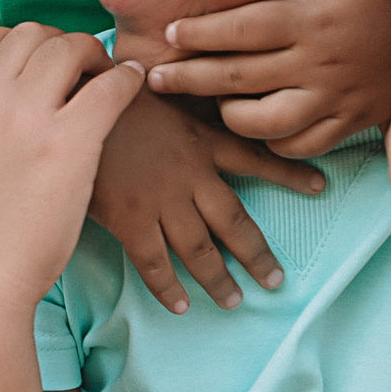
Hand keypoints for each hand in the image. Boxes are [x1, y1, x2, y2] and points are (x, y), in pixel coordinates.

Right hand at [0, 24, 145, 313]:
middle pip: (34, 34)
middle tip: (84, 70)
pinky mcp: (71, 140)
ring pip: (72, 48)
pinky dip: (127, 80)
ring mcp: (30, 115)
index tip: (41, 64)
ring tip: (108, 79)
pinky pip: (111, 85)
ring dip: (95, 57)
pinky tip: (133, 90)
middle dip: (63, 45)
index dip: (21, 43)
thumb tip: (14, 108)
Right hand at [88, 88, 322, 312]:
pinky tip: (180, 305)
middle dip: (257, 253)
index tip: (320, 186)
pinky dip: (167, 288)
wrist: (70, 104)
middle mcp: (190, 174)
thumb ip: (182, 98)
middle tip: (274, 280)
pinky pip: (154, 263)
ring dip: (218, 279)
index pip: (254, 157)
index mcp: (199, 140)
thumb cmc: (108, 92)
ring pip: (200, 250)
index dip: (289, 173)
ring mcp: (161, 199)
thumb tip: (197, 88)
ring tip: (233, 300)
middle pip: (234, 220)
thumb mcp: (157, 87)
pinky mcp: (130, 219)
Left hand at [146, 0, 390, 158]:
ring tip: (208, 105)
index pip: (244, 31)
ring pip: (264, 122)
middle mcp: (318, 64)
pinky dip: (273, 141)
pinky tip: (257, 126)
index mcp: (314, 20)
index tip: (172, 33)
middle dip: (190, 80)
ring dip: (229, 116)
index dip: (202, 35)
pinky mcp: (349, 122)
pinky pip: (300, 144)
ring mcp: (334, 98)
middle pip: (238, 79)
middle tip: (156, 79)